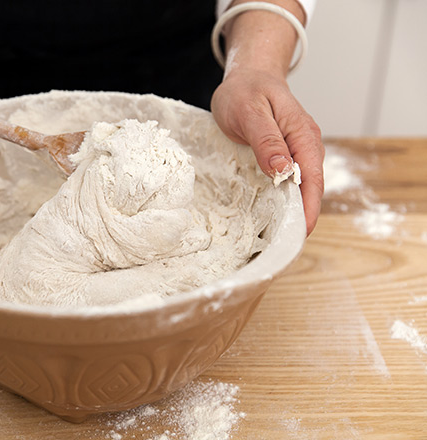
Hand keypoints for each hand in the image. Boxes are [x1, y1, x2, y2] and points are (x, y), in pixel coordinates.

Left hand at [211, 67, 323, 234]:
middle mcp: (306, 146)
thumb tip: (284, 171)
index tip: (297, 234)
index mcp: (303, 135)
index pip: (312, 179)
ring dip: (291, 211)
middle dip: (301, 217)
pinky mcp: (284, 156)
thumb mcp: (250, 112)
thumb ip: (267, 141)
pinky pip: (288, 182)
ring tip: (276, 239)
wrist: (247, 77)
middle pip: (310, 189)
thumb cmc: (246, 91)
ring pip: (300, 187)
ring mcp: (296, 152)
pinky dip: (282, 200)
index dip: (307, 209)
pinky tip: (270, 216)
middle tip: (283, 246)